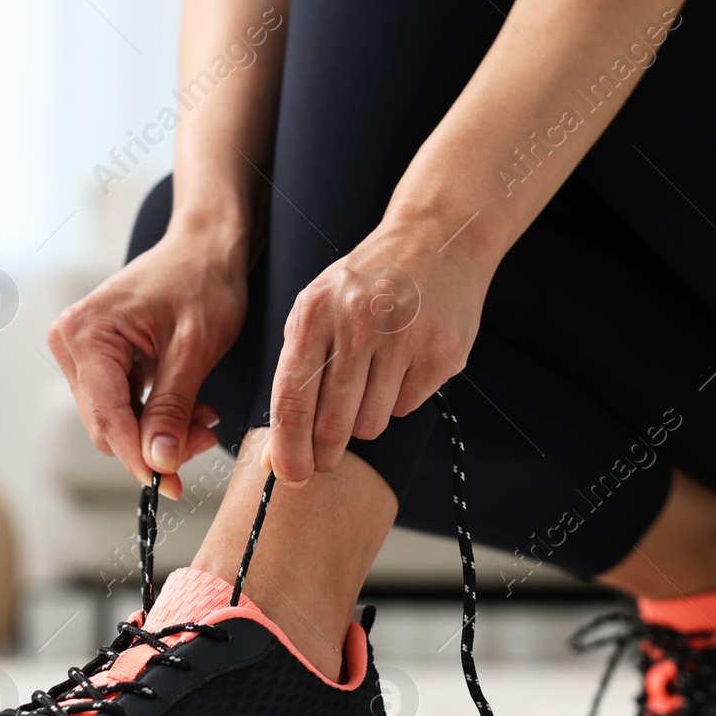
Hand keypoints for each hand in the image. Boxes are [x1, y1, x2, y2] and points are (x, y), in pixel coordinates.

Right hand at [48, 228, 246, 498]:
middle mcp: (71, 343)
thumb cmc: (202, 281)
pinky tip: (190, 408)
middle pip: (107, 425)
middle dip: (155, 443)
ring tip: (205, 419)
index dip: (138, 457)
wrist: (206, 246)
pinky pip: (122, 405)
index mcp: (86, 334)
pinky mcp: (97, 359)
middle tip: (206, 438)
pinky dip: (156, 415)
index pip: (107, 417)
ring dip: (160, 431)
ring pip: (116, 421)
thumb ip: (173, 408)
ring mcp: (80, 352)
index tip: (169, 486)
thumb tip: (158, 462)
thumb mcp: (194, 349)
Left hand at [263, 220, 492, 485]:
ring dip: (365, 420)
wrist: (436, 239)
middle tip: (325, 460)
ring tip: (371, 383)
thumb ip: (293, 376)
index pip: (292, 400)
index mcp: (315, 313)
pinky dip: (399, 399)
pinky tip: (402, 364)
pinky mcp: (441, 353)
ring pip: (371, 424)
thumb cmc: (365, 283)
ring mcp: (404, 338)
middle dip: (325, 452)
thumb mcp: (316, 311)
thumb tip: (274, 457)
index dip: (288, 449)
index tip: (290, 476)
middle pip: (332, 422)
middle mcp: (359, 324)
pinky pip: (406, 408)